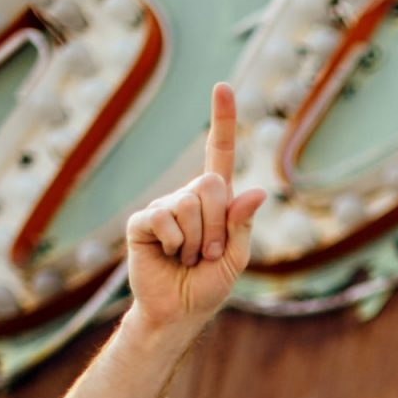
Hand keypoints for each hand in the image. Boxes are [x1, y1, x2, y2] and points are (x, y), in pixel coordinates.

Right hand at [125, 82, 267, 332]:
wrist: (178, 311)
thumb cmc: (209, 284)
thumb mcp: (236, 258)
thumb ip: (243, 226)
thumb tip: (256, 192)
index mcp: (216, 201)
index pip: (220, 153)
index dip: (222, 120)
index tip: (223, 86)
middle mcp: (188, 196)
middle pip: (212, 185)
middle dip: (217, 227)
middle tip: (207, 253)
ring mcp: (163, 206)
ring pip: (189, 205)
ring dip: (197, 241)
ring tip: (188, 257)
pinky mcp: (142, 221)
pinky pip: (164, 219)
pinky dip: (174, 243)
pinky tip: (168, 254)